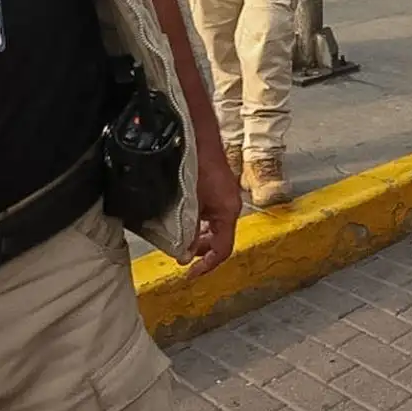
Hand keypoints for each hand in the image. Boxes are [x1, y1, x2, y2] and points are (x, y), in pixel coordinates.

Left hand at [186, 143, 240, 277]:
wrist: (198, 136)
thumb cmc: (197, 166)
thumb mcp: (190, 205)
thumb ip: (187, 232)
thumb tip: (183, 255)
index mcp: (229, 212)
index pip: (223, 249)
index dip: (207, 265)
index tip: (191, 273)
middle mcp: (230, 206)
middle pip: (219, 238)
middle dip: (201, 250)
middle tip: (182, 257)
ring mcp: (224, 196)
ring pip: (213, 226)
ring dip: (198, 236)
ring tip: (180, 240)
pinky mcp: (217, 188)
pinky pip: (210, 213)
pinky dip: (197, 222)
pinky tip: (183, 219)